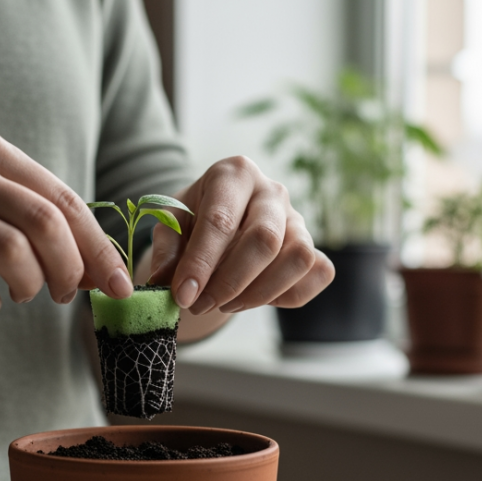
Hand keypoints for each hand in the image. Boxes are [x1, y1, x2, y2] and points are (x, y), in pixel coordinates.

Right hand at [0, 131, 132, 320]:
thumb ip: (31, 214)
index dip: (99, 248)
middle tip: (69, 295)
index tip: (118, 285)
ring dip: (31, 286)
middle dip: (72, 269)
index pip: (64, 200)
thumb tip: (98, 266)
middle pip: (45, 223)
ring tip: (24, 294)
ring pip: (11, 253)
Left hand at [146, 156, 333, 315]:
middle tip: (201, 305)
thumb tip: (162, 285)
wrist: (221, 222)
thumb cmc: (194, 219)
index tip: (183, 296)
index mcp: (233, 175)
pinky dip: (289, 295)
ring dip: (260, 293)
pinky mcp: (314, 245)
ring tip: (226, 303)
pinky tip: (256, 298)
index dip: (201, 263)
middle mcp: (272, 191)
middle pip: (266, 240)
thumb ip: (167, 253)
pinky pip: (319, 273)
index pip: (221, 221)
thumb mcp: (171, 227)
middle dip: (231, 282)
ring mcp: (298, 219)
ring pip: (298, 259)